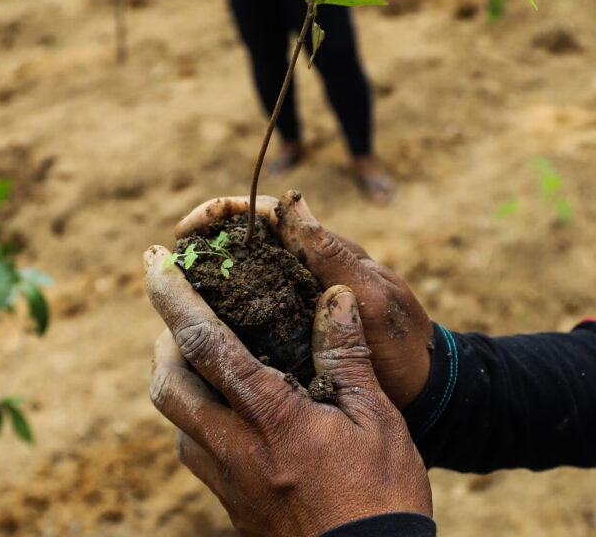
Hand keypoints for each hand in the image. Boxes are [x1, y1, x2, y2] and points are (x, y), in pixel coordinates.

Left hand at [144, 245, 431, 536]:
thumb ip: (346, 354)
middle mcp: (234, 449)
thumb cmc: (381, 494)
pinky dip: (196, 417)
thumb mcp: (376, 416)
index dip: (174, 298)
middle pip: (168, 385)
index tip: (154, 262)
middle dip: (163, 341)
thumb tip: (334, 297)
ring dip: (177, 379)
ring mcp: (228, 482)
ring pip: (176, 421)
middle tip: (182, 313)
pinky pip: (195, 452)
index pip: (206, 345)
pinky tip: (227, 411)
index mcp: (270, 418)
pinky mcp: (232, 505)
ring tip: (203, 355)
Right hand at [174, 191, 433, 408]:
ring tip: (176, 301)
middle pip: (248, 245)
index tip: (184, 229)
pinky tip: (206, 338)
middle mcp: (308, 272)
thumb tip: (291, 200)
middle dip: (206, 247)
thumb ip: (333, 254)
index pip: (266, 216)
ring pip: (246, 281)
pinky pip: (254, 317)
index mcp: (326, 254)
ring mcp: (302, 303)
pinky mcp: (299, 334)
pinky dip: (228, 320)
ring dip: (212, 284)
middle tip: (169, 266)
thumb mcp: (372, 298)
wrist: (426, 394)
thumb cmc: (403, 346)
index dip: (222, 214)